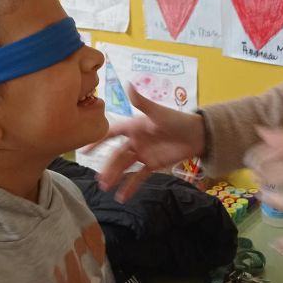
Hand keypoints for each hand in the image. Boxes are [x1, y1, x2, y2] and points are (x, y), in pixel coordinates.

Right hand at [93, 83, 205, 200]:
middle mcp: (134, 140)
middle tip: (100, 180)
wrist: (198, 135)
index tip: (84, 150)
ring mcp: (143, 153)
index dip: (97, 141)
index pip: (111, 134)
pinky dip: (130, 186)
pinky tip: (122, 197)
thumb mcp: (158, 112)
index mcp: (133, 127)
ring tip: (106, 188)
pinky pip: (138, 177)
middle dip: (107, 167)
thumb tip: (128, 85)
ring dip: (115, 177)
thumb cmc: (177, 120)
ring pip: (124, 167)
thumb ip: (141, 102)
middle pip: (116, 155)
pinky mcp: (152, 165)